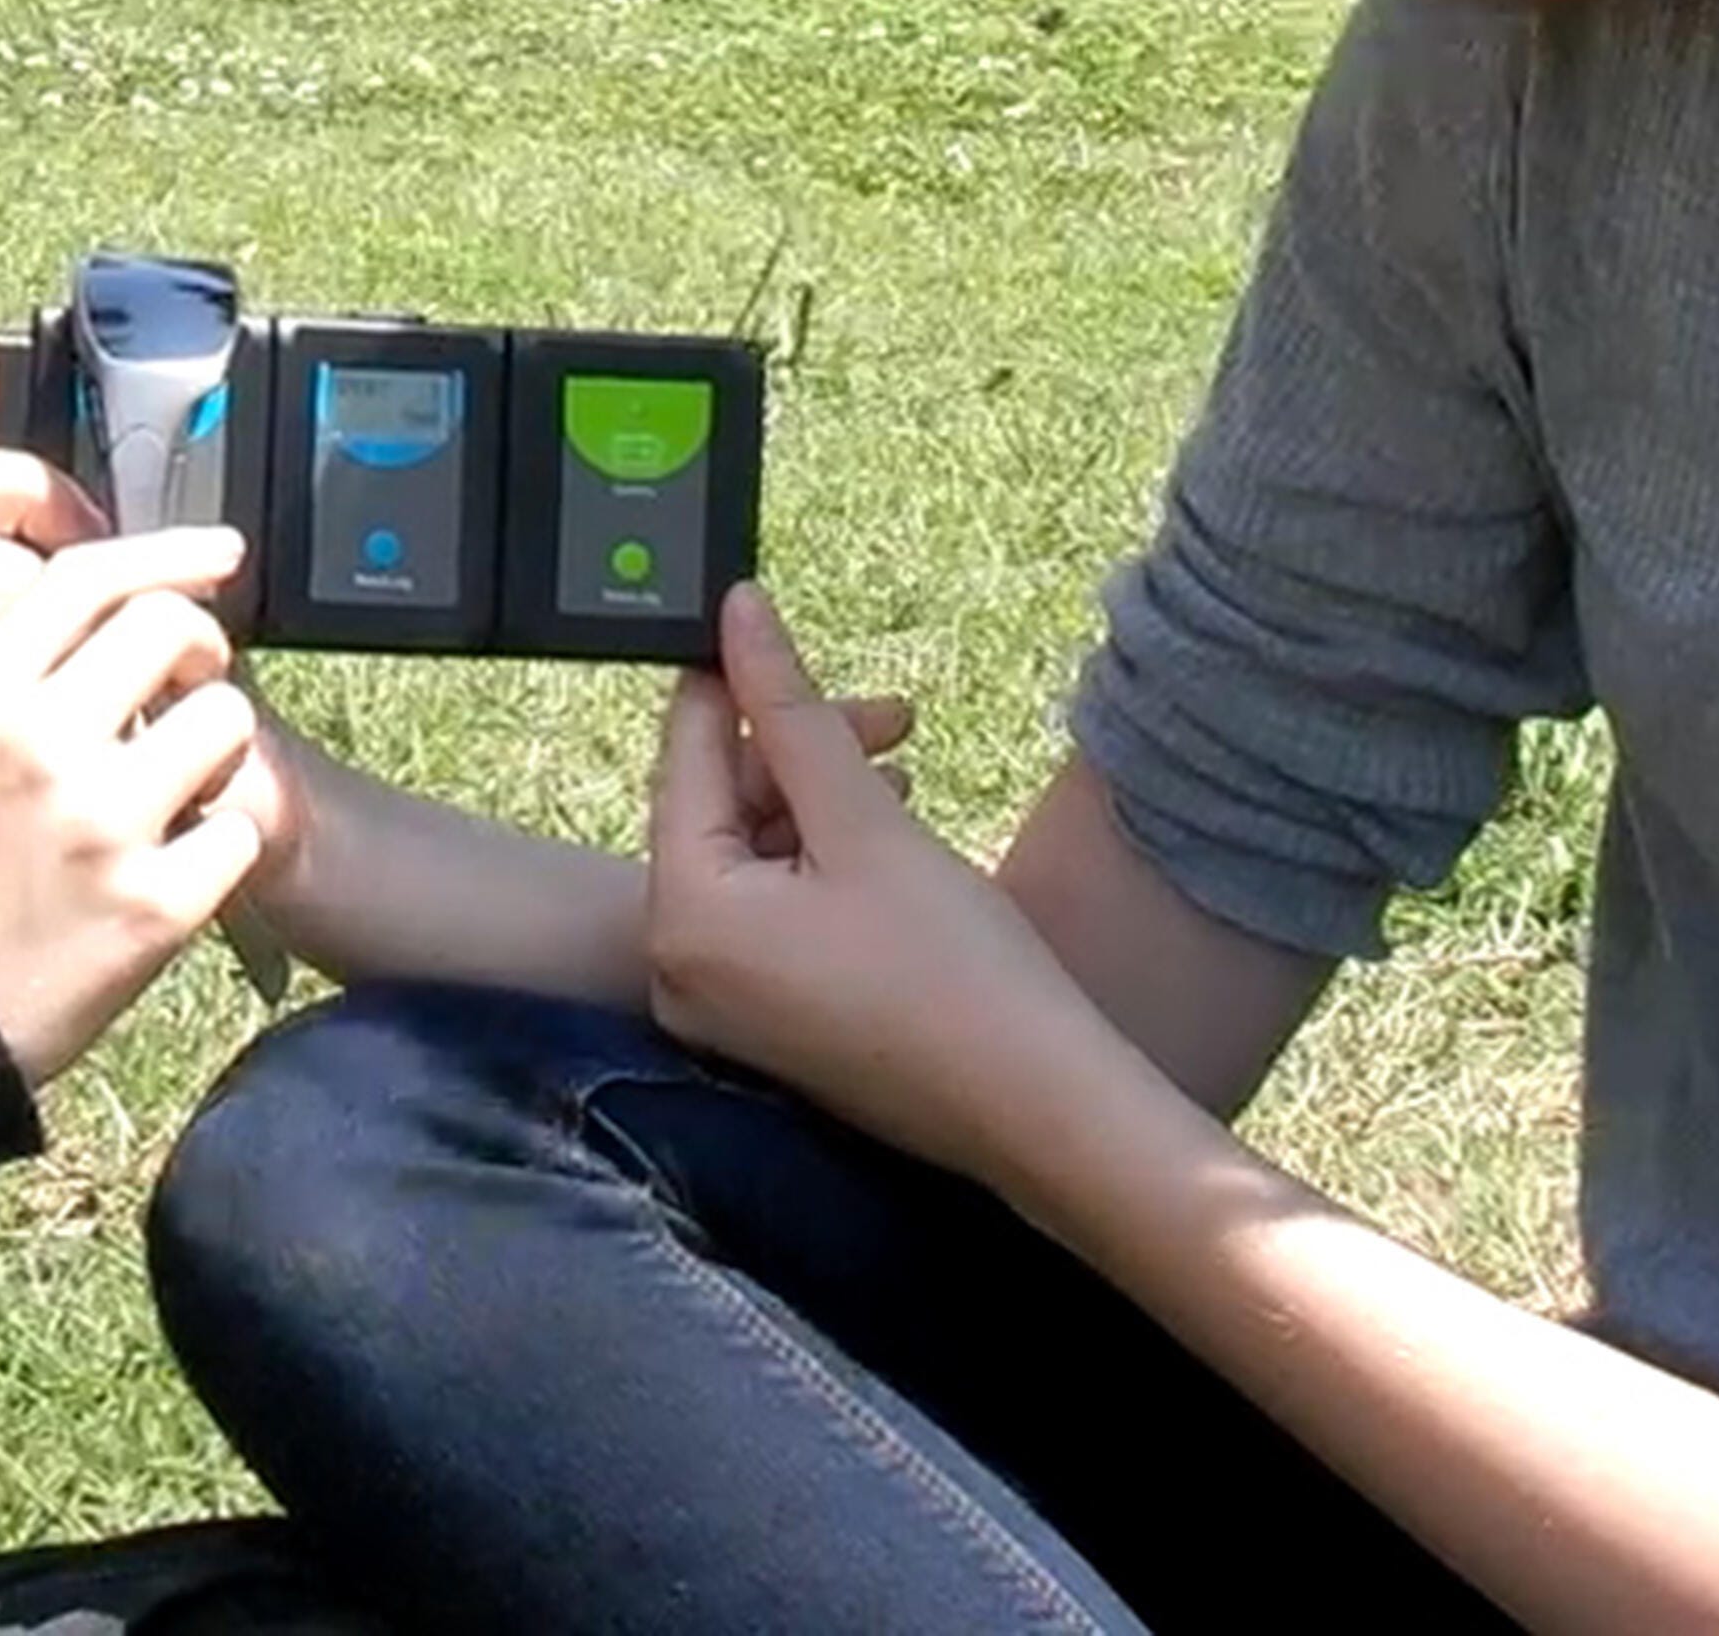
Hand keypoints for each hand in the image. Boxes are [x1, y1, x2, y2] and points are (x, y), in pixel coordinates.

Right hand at [0, 524, 287, 1083]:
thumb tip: (99, 595)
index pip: (85, 576)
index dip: (164, 554)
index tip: (218, 556)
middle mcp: (34, 742)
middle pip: (171, 626)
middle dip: (200, 650)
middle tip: (192, 688)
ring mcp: (99, 823)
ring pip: (225, 719)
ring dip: (218, 746)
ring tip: (184, 784)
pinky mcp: (153, 904)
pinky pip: (239, 829)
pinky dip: (222, 845)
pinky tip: (179, 864)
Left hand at [640, 583, 1119, 1186]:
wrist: (1038, 1107)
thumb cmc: (958, 971)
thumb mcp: (864, 820)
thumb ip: (789, 709)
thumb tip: (736, 612)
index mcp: (684, 918)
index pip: (683, 758)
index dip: (733, 681)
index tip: (776, 624)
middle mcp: (679, 971)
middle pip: (718, 809)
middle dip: (800, 750)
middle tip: (893, 719)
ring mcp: (721, 1009)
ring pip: (752, 857)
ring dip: (821, 801)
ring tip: (903, 775)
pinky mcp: (767, 1027)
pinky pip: (771, 915)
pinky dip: (821, 864)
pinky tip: (888, 836)